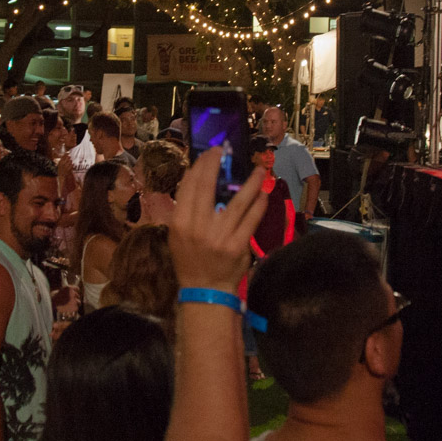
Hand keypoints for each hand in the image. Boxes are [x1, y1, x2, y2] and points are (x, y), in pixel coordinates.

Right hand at [167, 146, 266, 291]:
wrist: (205, 290)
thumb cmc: (190, 260)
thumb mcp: (177, 236)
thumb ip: (185, 210)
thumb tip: (196, 179)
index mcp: (180, 223)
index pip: (189, 186)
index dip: (199, 166)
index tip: (208, 153)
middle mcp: (198, 227)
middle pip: (208, 188)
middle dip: (217, 165)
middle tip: (224, 150)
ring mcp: (219, 236)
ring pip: (237, 201)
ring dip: (250, 182)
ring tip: (258, 169)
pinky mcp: (238, 245)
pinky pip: (251, 219)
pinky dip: (259, 204)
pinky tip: (263, 193)